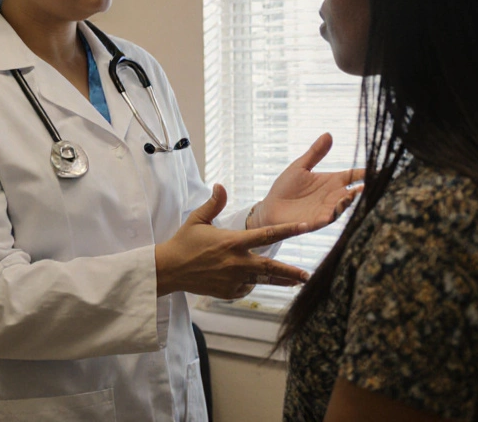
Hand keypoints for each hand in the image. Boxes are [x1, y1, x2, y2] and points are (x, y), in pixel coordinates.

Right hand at [156, 185, 311, 299]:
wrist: (169, 269)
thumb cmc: (184, 242)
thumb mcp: (197, 220)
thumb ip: (213, 204)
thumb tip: (221, 185)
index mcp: (232, 241)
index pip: (267, 234)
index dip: (288, 230)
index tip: (305, 227)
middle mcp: (236, 262)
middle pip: (271, 267)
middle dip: (291, 272)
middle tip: (308, 275)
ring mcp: (233, 279)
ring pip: (263, 280)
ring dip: (281, 281)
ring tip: (296, 282)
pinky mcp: (228, 292)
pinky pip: (246, 287)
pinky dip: (250, 282)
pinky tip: (248, 278)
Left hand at [253, 133, 362, 230]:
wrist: (270, 207)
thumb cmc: (286, 187)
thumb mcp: (300, 166)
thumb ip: (315, 153)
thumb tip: (328, 134)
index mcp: (332, 181)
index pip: (354, 175)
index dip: (368, 173)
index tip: (382, 169)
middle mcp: (334, 196)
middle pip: (355, 192)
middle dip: (366, 189)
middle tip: (372, 184)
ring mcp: (327, 209)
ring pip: (345, 206)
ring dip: (349, 201)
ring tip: (351, 194)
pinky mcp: (317, 221)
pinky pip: (329, 218)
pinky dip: (334, 214)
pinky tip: (335, 208)